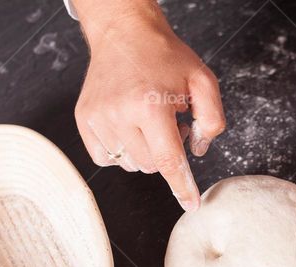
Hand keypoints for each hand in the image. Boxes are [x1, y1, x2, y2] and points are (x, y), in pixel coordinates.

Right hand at [73, 0, 224, 210]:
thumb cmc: (165, 57)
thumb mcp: (203, 81)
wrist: (124, 33)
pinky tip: (129, 128)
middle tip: (170, 124)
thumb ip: (212, 120)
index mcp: (150, 105)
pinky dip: (122, 151)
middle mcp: (119, 114)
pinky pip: (106, 158)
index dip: (182, 186)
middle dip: (165, 154)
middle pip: (150, 166)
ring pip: (129, 164)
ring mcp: (98, 117)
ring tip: (149, 121)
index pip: (168, 161)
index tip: (191, 205)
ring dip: (144, 152)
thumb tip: (197, 152)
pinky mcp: (84, 118)